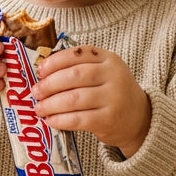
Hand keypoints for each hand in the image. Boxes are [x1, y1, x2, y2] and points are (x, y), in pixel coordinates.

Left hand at [30, 45, 150, 158]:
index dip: (55, 61)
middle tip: (36, 91)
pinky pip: (78, 119)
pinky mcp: (109, 120)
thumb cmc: (113, 93)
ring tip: (39, 108)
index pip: (78, 54)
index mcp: (109, 59)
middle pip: (74, 76)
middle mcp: (113, 76)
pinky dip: (60, 120)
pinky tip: (51, 120)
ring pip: (74, 99)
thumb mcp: (104, 72)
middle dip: (50, 84)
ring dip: (51, 104)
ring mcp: (113, 98)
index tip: (40, 70)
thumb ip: (80, 68)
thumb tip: (43, 73)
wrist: (139, 119)